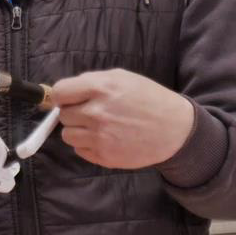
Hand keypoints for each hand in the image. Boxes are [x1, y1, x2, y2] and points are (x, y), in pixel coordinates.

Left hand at [52, 69, 195, 169]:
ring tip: (98, 126)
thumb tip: (66, 92)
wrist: (175, 129)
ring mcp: (99, 137)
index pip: (60, 93)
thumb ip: (92, 81)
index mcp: (100, 88)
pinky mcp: (104, 157)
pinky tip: (105, 138)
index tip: (69, 99)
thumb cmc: (149, 99)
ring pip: (67, 135)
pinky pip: (80, 150)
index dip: (63, 96)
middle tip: (92, 112)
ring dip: (78, 130)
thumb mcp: (122, 77)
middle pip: (63, 115)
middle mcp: (96, 113)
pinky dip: (87, 145)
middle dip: (74, 113)